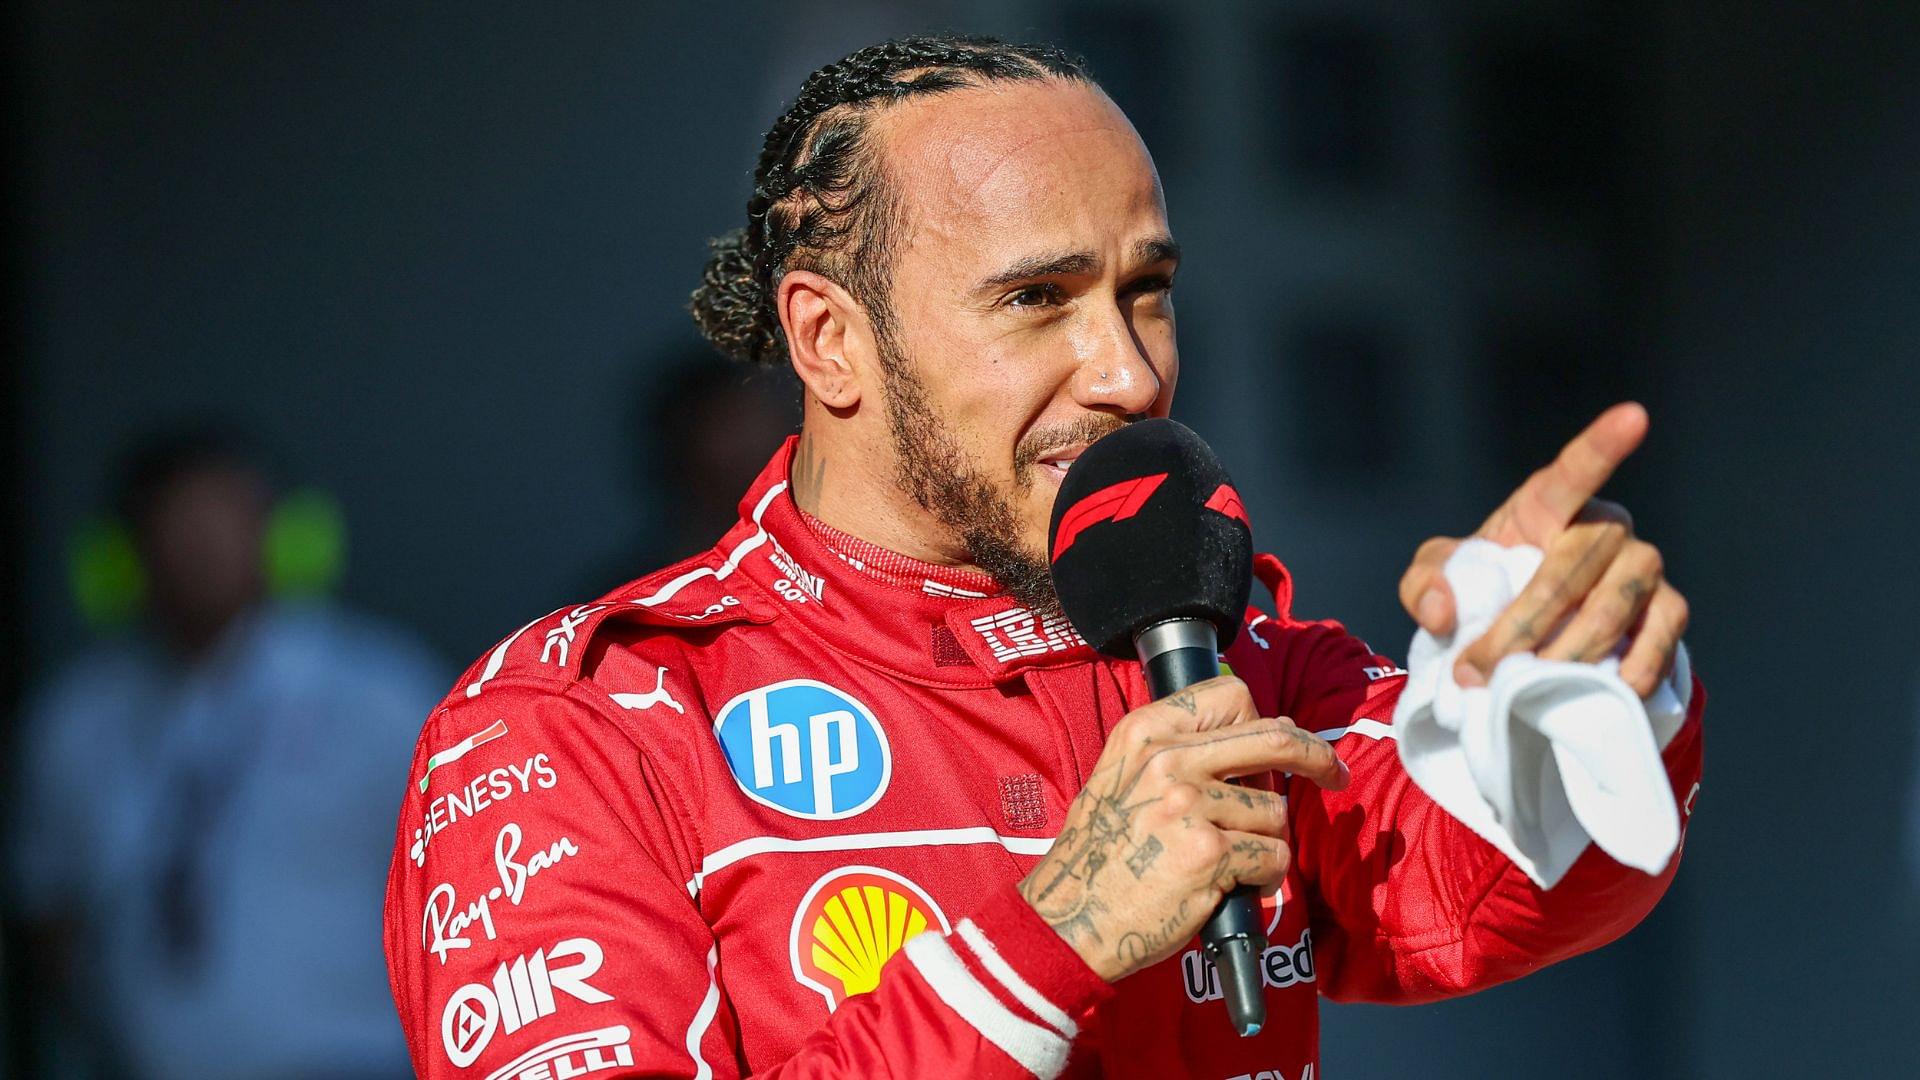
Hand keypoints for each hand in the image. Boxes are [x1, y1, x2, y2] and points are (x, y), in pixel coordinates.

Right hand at [1018, 676, 1347, 981]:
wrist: (1072, 917)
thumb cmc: (1101, 853)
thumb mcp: (1121, 777)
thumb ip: (1178, 750)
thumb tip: (1263, 733)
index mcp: (1144, 732)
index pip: (1230, 697)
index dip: (1264, 720)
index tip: (1284, 740)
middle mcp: (1167, 760)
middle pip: (1275, 739)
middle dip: (1316, 757)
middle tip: (1334, 774)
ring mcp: (1190, 804)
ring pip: (1275, 811)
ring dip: (1265, 842)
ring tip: (1226, 861)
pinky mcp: (1210, 852)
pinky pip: (1273, 856)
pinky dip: (1264, 877)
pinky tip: (1232, 885)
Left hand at [1397, 402, 1689, 697]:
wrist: (1529, 636)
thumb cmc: (1484, 589)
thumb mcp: (1435, 580)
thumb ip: (1423, 584)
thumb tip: (1443, 613)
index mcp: (1548, 504)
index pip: (1576, 469)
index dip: (1603, 444)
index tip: (1634, 415)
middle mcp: (1605, 527)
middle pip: (1572, 570)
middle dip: (1522, 627)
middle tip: (1481, 669)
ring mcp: (1643, 567)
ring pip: (1615, 606)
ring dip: (1568, 653)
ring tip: (1528, 688)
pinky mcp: (1668, 609)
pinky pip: (1661, 636)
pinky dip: (1634, 667)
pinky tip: (1607, 690)